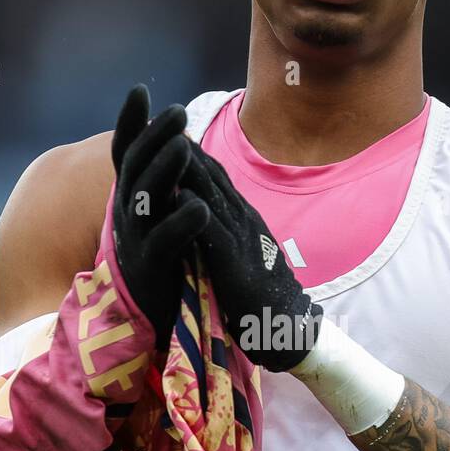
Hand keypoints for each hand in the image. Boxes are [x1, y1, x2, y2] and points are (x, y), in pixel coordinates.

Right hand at [111, 85, 208, 346]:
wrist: (158, 312)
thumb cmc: (165, 256)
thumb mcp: (159, 212)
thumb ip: (162, 180)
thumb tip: (171, 139)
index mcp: (134, 196)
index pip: (127, 152)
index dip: (131, 123)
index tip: (140, 91)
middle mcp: (129, 213)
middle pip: (135, 167)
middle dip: (154, 138)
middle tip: (176, 112)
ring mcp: (137, 240)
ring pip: (145, 199)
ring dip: (164, 171)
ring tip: (183, 147)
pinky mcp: (151, 268)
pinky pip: (164, 243)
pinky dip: (181, 223)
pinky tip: (199, 206)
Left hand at [179, 142, 321, 371]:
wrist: (289, 329)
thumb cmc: (263, 297)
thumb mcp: (242, 254)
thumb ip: (226, 233)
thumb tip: (206, 214)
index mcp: (243, 220)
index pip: (215, 178)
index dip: (191, 152)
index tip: (167, 129)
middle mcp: (244, 222)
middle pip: (212, 177)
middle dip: (186, 149)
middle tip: (160, 121)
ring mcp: (243, 241)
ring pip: (213, 197)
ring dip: (190, 169)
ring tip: (167, 142)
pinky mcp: (237, 266)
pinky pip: (215, 235)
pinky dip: (198, 212)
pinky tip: (181, 194)